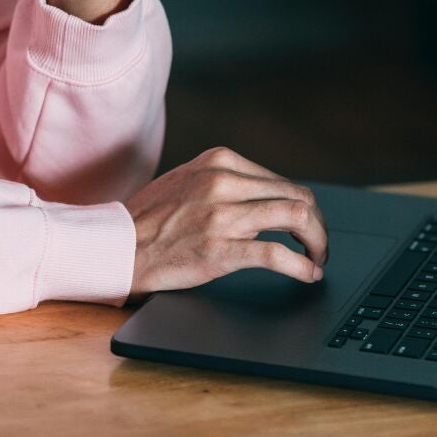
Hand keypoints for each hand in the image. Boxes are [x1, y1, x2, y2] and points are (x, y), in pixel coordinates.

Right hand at [123, 148, 329, 299]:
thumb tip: (267, 204)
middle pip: (297, 196)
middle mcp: (223, 182)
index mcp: (219, 162)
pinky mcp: (219, 248)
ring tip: (319, 258)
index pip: (281, 181)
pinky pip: (276, 254)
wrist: (116, 246)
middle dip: (318, 224)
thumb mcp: (188, 183)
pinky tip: (308, 274)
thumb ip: (225, 186)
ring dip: (318, 242)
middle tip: (320, 244)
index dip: (303, 206)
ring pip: (297, 217)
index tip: (308, 225)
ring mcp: (222, 215)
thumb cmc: (149, 220)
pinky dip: (302, 266)